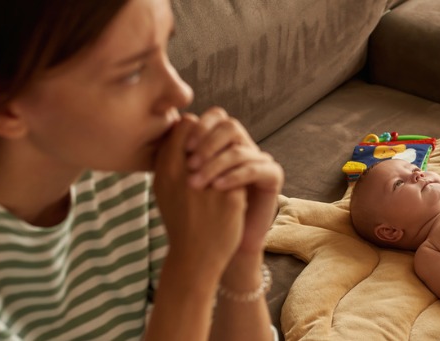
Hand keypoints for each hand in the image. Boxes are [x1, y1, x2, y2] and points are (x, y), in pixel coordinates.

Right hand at [153, 114, 246, 269]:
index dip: (197, 128)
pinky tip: (241, 186)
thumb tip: (181, 130)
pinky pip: (242, 171)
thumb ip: (169, 160)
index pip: (185, 124)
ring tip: (232, 165)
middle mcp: (185, 173)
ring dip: (231, 154)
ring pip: (229, 149)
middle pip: (208, 132)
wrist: (194, 257)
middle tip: (222, 146)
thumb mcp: (163, 189)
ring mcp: (209, 184)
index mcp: (166, 169)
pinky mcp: (231, 197)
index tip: (203, 141)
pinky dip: (242, 176)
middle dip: (217, 136)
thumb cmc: (180, 220)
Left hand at [183, 107, 284, 254]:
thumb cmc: (196, 212)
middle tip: (190, 163)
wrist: (218, 246)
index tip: (182, 147)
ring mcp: (258, 160)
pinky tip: (217, 188)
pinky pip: (255, 168)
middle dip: (207, 142)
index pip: (215, 117)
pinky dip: (234, 176)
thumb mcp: (182, 179)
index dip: (198, 127)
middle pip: (229, 125)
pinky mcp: (272, 177)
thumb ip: (176, 153)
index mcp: (222, 143)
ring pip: (239, 149)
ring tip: (197, 183)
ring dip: (216, 163)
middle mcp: (242, 147)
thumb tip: (167, 127)